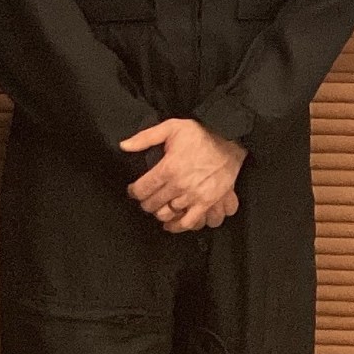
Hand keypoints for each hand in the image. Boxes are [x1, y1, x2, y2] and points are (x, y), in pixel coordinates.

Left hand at [122, 119, 245, 232]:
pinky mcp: (207, 202)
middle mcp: (179, 185)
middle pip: (151, 204)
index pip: (141, 189)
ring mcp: (193, 196)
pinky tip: (171, 223)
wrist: (230, 141)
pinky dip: (177, 226)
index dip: (134, 191)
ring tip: (159, 206)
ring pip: (166, 214)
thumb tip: (123, 146)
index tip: (134, 189)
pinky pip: (188, 222)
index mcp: (168, 168)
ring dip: (159, 212)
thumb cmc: (201, 134)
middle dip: (145, 202)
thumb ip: (145, 137)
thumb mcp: (172, 127)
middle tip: (147, 197)